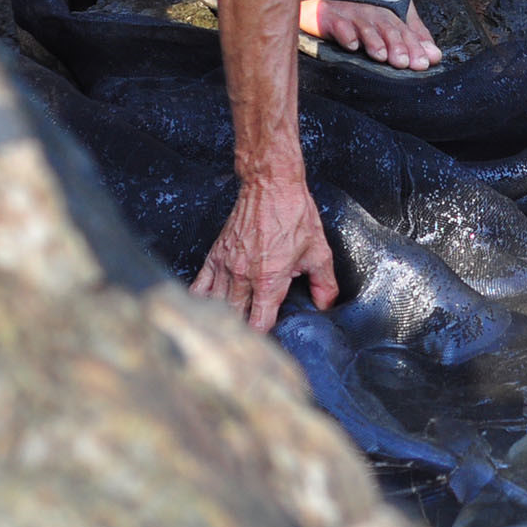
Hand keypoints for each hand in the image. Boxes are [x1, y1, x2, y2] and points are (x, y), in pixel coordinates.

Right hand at [190, 177, 337, 330]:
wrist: (270, 185)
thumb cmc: (294, 214)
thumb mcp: (319, 251)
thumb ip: (323, 283)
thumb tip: (326, 306)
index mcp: (269, 279)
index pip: (259, 324)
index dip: (265, 337)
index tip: (270, 342)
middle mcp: (243, 276)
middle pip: (236, 319)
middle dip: (243, 331)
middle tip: (250, 341)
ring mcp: (226, 266)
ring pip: (217, 306)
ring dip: (224, 319)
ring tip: (229, 331)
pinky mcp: (215, 255)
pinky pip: (200, 286)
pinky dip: (201, 301)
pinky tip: (204, 310)